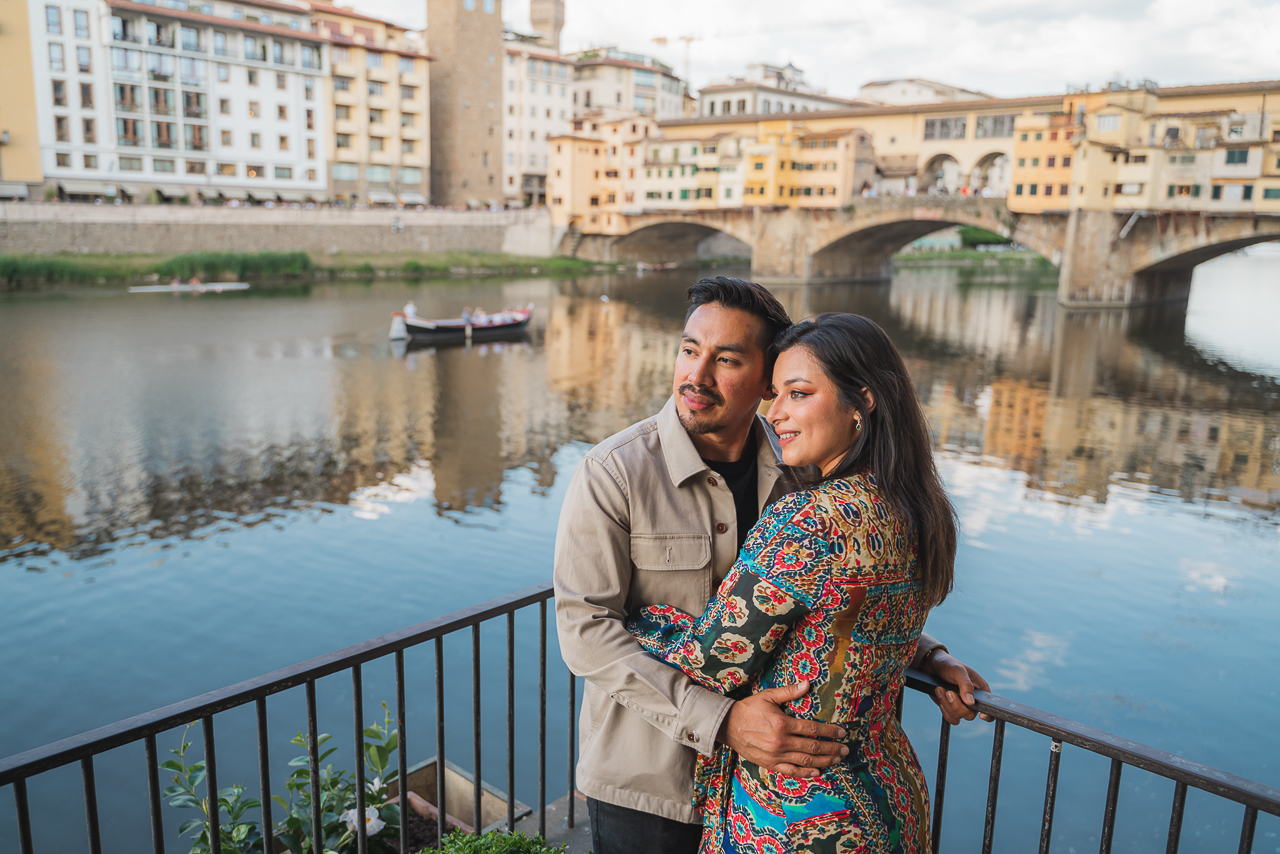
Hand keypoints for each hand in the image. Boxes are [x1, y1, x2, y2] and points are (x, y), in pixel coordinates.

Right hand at [719, 682, 847, 777]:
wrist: (727, 726)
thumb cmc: (748, 709)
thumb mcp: (768, 696)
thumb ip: (789, 692)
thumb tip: (807, 684)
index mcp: (782, 724)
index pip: (812, 728)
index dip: (829, 731)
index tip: (841, 732)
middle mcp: (781, 742)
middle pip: (813, 747)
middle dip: (832, 748)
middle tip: (845, 749)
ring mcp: (776, 755)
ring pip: (805, 761)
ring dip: (824, 761)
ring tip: (836, 760)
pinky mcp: (770, 764)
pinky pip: (791, 771)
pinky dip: (805, 773)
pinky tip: (817, 771)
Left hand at [923, 651, 993, 724]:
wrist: (932, 664)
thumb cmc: (949, 664)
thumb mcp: (958, 670)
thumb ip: (966, 685)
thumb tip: (971, 703)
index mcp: (981, 690)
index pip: (990, 707)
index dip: (988, 715)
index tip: (981, 715)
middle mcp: (972, 700)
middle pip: (970, 715)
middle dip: (957, 706)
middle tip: (948, 692)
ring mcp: (961, 705)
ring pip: (958, 717)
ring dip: (947, 705)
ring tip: (940, 689)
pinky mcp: (950, 708)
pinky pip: (950, 718)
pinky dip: (944, 710)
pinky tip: (939, 697)